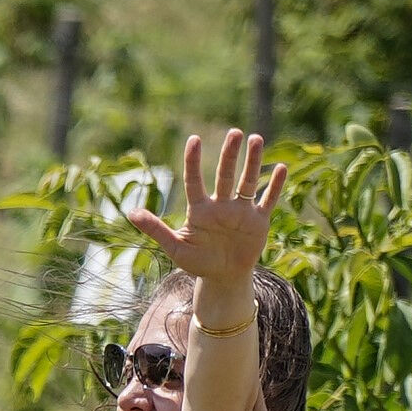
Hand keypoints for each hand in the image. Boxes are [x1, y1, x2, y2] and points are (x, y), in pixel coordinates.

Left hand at [129, 126, 281, 297]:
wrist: (223, 278)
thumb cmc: (198, 262)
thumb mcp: (175, 247)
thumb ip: (156, 229)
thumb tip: (131, 213)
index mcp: (200, 210)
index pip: (195, 181)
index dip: (193, 161)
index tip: (194, 139)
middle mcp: (221, 205)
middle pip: (226, 175)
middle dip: (230, 154)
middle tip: (235, 132)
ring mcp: (241, 211)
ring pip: (248, 182)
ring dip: (252, 162)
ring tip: (256, 139)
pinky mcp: (258, 221)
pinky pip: (267, 200)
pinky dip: (274, 186)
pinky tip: (280, 168)